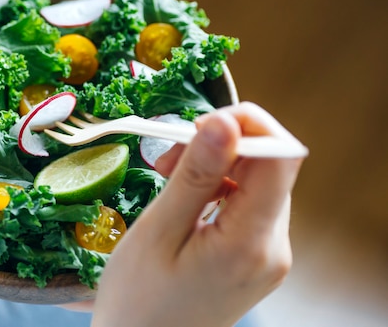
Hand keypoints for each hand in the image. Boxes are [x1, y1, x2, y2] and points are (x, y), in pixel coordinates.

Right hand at [91, 102, 305, 326]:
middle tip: (169, 158)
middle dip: (222, 147)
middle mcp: (273, 249)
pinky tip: (185, 198)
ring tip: (169, 177)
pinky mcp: (257, 259)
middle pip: (269, 168)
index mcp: (251, 243)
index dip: (249, 125)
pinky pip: (248, 206)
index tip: (200, 124)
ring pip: (257, 183)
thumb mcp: (160, 230)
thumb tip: (225, 121)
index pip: (281, 158)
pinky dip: (219, 188)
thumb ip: (197, 175)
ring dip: (216, 166)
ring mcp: (268, 256)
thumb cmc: (138, 299)